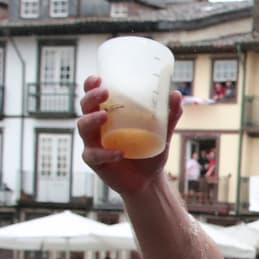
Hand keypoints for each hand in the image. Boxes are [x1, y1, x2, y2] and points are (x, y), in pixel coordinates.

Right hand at [78, 75, 182, 196]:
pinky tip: (119, 152)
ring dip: (91, 120)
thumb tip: (176, 93)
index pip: (94, 96)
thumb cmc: (150, 152)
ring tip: (104, 116)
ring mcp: (93, 143)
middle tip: (104, 93)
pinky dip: (105, 153)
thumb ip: (169, 114)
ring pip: (83, 127)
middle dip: (90, 97)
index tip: (98, 78)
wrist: (149, 180)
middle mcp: (97, 127)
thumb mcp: (162, 132)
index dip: (90, 85)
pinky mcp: (95, 161)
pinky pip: (94, 155)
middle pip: (85, 107)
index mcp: (108, 115)